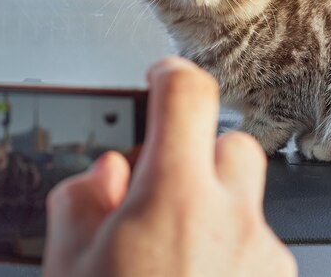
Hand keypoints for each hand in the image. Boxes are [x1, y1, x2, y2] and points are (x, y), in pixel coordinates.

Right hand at [43, 57, 296, 276]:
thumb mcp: (67, 267)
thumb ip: (80, 203)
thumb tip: (104, 177)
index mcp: (173, 198)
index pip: (188, 93)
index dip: (171, 73)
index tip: (160, 76)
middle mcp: (230, 219)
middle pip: (230, 143)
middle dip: (196, 152)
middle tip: (161, 187)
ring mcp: (262, 254)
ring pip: (246, 196)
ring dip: (213, 203)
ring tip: (175, 247)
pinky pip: (258, 242)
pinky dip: (229, 247)